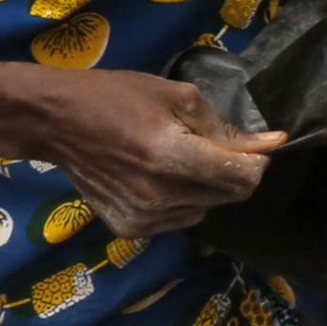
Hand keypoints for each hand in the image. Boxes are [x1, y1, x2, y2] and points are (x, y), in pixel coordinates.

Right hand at [28, 67, 287, 237]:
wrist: (55, 122)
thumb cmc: (116, 97)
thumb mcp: (176, 96)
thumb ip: (223, 127)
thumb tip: (271, 143)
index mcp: (171, 156)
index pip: (242, 177)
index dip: (256, 161)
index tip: (251, 146)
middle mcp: (159, 195)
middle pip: (229, 196)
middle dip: (233, 172)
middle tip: (210, 147)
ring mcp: (142, 217)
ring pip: (205, 209)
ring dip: (206, 187)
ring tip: (177, 159)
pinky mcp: (128, 228)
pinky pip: (179, 219)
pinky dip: (181, 201)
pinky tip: (158, 178)